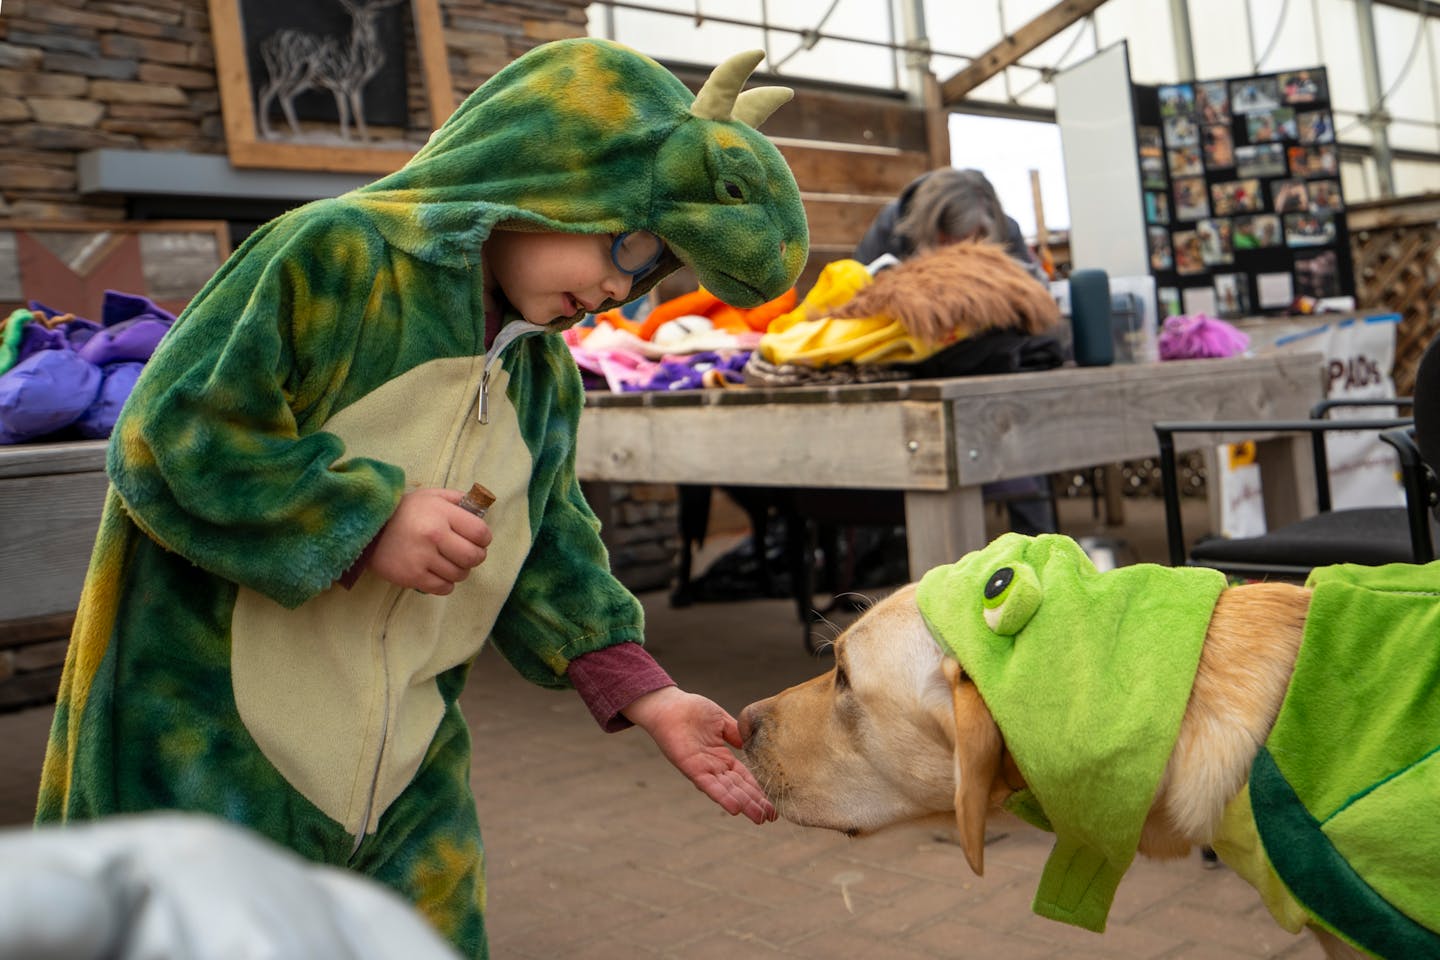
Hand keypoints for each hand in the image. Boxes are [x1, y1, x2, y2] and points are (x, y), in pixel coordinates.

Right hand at [368, 487, 492, 594]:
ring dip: (459, 571)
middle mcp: (434, 535)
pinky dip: (445, 584)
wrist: (369, 528)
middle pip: (474, 557)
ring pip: (460, 574)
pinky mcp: (412, 576)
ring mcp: (422, 558)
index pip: (481, 533)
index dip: (483, 539)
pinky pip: (443, 588)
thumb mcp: (431, 496)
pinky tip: (437, 573)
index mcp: (442, 513)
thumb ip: (457, 500)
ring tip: (448, 562)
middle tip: (467, 554)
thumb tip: (481, 510)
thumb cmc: (404, 511)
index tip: (477, 540)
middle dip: (475, 557)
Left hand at [623, 686, 776, 824]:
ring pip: (727, 790)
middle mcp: (714, 767)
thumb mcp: (722, 721)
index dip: (758, 790)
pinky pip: (709, 785)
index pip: (744, 778)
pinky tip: (736, 808)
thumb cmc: (692, 710)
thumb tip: (754, 742)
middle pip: (739, 788)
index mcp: (722, 757)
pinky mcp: (691, 768)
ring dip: (743, 804)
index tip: (773, 803)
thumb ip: (736, 733)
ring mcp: (703, 769)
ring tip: (759, 818)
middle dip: (755, 803)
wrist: (669, 705)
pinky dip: (722, 796)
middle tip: (772, 817)